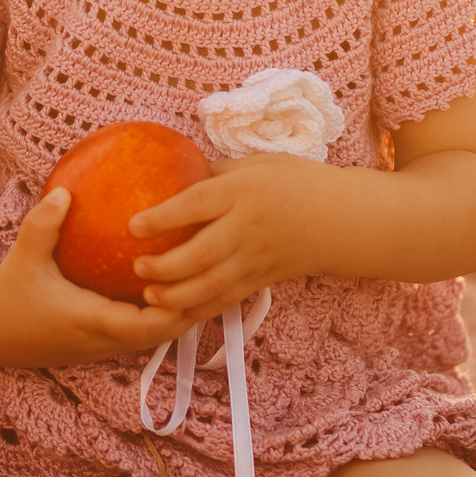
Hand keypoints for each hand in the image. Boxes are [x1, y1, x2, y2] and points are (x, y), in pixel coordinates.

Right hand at [0, 188, 194, 368]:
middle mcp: (102, 340)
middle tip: (213, 272)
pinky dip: (156, 316)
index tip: (195, 277)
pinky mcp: (98, 345)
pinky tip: (165, 285)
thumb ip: (43, 225)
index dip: (176, 308)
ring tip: (201, 278)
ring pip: (154, 338)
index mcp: (90, 321)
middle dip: (190, 309)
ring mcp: (101, 347)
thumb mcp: (22, 257)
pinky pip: (138, 334)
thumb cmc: (6, 294)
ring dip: (177, 314)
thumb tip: (64, 191)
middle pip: (162, 334)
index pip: (147, 324)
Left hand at [129, 154, 338, 319]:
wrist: (342, 218)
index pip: (197, 204)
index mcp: (243, 192)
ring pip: (213, 284)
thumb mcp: (256, 164)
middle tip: (136, 266)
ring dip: (177, 295)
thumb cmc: (294, 181)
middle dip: (165, 265)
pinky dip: (201, 309)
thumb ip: (214, 173)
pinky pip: (228, 299)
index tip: (132, 224)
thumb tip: (169, 173)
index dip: (163, 216)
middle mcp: (248, 227)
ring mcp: (257, 257)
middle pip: (202, 253)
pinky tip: (176, 312)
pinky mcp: (263, 280)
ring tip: (147, 295)